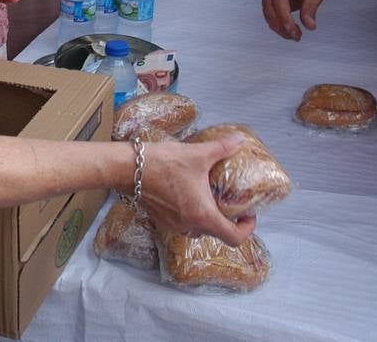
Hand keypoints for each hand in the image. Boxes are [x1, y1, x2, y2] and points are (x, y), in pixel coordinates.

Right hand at [139, 135, 255, 245]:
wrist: (128, 168)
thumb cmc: (163, 164)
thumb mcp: (197, 154)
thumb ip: (222, 148)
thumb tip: (240, 140)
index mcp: (202, 216)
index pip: (233, 237)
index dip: (246, 229)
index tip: (248, 215)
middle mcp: (188, 226)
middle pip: (216, 233)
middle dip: (227, 219)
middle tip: (231, 202)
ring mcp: (173, 225)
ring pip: (198, 228)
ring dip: (207, 217)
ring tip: (210, 196)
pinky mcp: (161, 219)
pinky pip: (182, 223)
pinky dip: (191, 213)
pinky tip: (188, 193)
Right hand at [261, 0, 325, 39]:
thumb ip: (310, 9)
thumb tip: (309, 25)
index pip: (280, 3)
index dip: (285, 20)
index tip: (294, 32)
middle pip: (271, 10)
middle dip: (283, 27)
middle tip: (296, 36)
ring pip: (269, 15)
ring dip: (280, 28)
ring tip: (295, 35)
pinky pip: (270, 15)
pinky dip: (279, 25)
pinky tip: (289, 30)